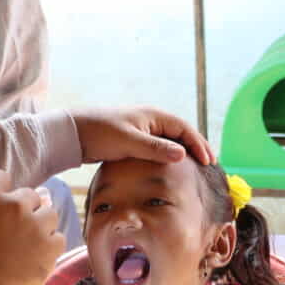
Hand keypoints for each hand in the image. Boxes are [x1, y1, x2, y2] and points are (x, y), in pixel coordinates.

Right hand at [0, 170, 63, 284]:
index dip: (0, 190)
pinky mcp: (50, 247)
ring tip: (27, 242)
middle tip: (13, 228)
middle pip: (28, 194)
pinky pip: (57, 237)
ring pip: (48, 213)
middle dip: (22, 208)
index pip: (1, 177)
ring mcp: (35, 225)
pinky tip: (35, 256)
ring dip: (40, 224)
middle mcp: (14, 205)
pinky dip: (49, 245)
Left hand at [71, 107, 214, 166]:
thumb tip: (182, 154)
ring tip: (197, 167)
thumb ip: (155, 148)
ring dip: (184, 151)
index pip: (184, 128)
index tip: (208, 161)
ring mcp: (142, 130)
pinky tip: (173, 168)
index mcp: (153, 116)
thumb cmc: (101, 133)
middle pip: (181, 133)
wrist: (74, 133)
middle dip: (196, 147)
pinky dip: (170, 155)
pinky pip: (159, 147)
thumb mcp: (129, 142)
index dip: (198, 144)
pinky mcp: (134, 140)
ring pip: (170, 140)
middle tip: (210, 164)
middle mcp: (151, 120)